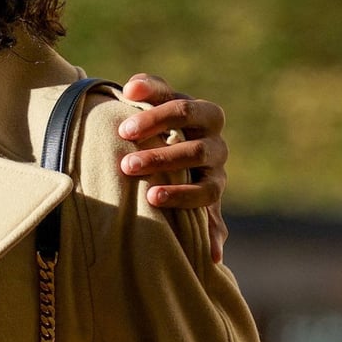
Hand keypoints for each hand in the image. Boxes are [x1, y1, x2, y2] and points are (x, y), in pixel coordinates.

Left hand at [117, 73, 228, 262]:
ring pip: (208, 188)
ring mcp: (217, 176)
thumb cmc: (155, 118)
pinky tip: (210, 254)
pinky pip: (217, 222)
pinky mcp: (213, 204)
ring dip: (180, 194)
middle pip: (195, 150)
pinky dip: (214, 238)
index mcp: (204, 115)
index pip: (185, 110)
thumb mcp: (151, 99)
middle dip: (161, 158)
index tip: (123, 129)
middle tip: (127, 165)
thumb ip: (144, 87)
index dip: (156, 118)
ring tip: (150, 198)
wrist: (168, 141)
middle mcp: (216, 146)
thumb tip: (131, 89)